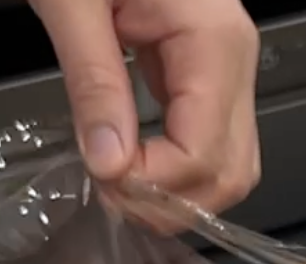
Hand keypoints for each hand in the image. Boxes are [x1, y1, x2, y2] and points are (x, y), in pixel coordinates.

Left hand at [31, 0, 261, 213]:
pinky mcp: (207, 75)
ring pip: (231, 168)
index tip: (99, 174)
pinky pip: (210, 144)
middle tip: (108, 193)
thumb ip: (93, 82)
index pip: (203, 151)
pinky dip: (175, 171)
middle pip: (231, 172)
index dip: (152, 182)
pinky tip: (131, 166)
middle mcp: (234, 57)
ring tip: (118, 185)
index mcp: (212, 37)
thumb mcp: (71, 3)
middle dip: (170, 201)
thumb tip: (108, 162)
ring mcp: (227, 69)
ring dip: (177, 195)